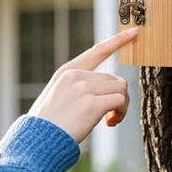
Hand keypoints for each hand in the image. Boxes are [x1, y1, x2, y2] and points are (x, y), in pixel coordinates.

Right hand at [27, 29, 136, 143]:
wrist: (38, 140)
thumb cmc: (48, 124)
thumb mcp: (58, 97)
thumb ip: (79, 88)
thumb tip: (110, 92)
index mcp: (66, 72)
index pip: (97, 51)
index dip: (117, 41)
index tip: (134, 32)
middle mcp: (76, 76)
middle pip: (114, 78)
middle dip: (117, 97)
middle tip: (110, 116)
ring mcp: (83, 88)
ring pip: (120, 89)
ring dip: (121, 106)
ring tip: (110, 120)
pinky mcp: (92, 104)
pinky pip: (120, 101)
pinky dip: (121, 113)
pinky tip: (110, 123)